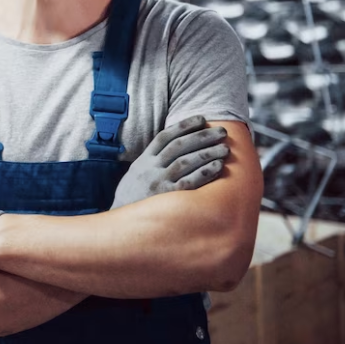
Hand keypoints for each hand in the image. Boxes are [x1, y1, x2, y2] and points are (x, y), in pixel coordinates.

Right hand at [111, 115, 228, 209]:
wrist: (120, 224)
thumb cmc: (132, 199)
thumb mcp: (136, 175)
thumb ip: (151, 162)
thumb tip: (172, 149)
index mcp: (144, 161)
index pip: (165, 136)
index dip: (184, 126)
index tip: (202, 119)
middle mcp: (151, 168)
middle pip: (179, 146)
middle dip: (202, 136)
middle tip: (222, 131)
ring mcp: (159, 182)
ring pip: (186, 161)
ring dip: (208, 152)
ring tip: (225, 148)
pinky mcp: (168, 198)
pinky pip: (190, 182)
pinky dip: (205, 173)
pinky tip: (218, 167)